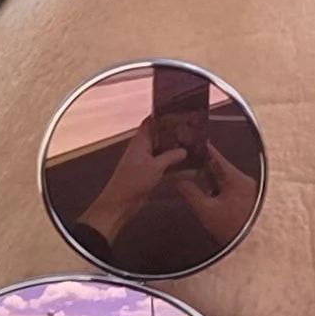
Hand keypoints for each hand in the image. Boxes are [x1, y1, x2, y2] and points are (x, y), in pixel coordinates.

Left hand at [88, 123, 246, 252]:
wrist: (120, 204)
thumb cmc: (133, 182)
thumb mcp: (154, 167)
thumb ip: (170, 157)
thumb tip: (184, 150)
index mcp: (140, 142)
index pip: (150, 123)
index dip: (162, 116)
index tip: (178, 111)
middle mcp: (143, 149)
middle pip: (159, 136)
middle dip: (173, 133)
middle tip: (192, 128)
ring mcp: (146, 162)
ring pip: (163, 152)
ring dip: (176, 150)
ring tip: (194, 144)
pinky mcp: (149, 174)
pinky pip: (165, 166)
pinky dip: (175, 165)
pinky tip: (189, 165)